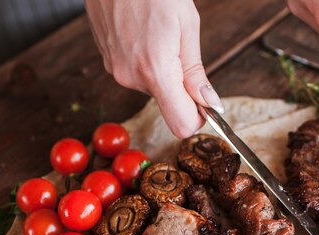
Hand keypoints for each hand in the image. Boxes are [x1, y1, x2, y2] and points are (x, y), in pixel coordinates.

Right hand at [85, 0, 223, 137]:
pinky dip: (146, 60)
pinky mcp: (108, 61)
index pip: (180, 124)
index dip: (197, 118)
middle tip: (180, 49)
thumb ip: (196, 73)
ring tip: (159, 35)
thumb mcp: (187, 26)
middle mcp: (131, 77)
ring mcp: (116, 69)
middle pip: (167, 103)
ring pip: (152, 86)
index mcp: (156, 71)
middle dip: (180, 85)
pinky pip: (135, 73)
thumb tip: (210, 104)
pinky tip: (145, 33)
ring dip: (162, 70)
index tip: (205, 105)